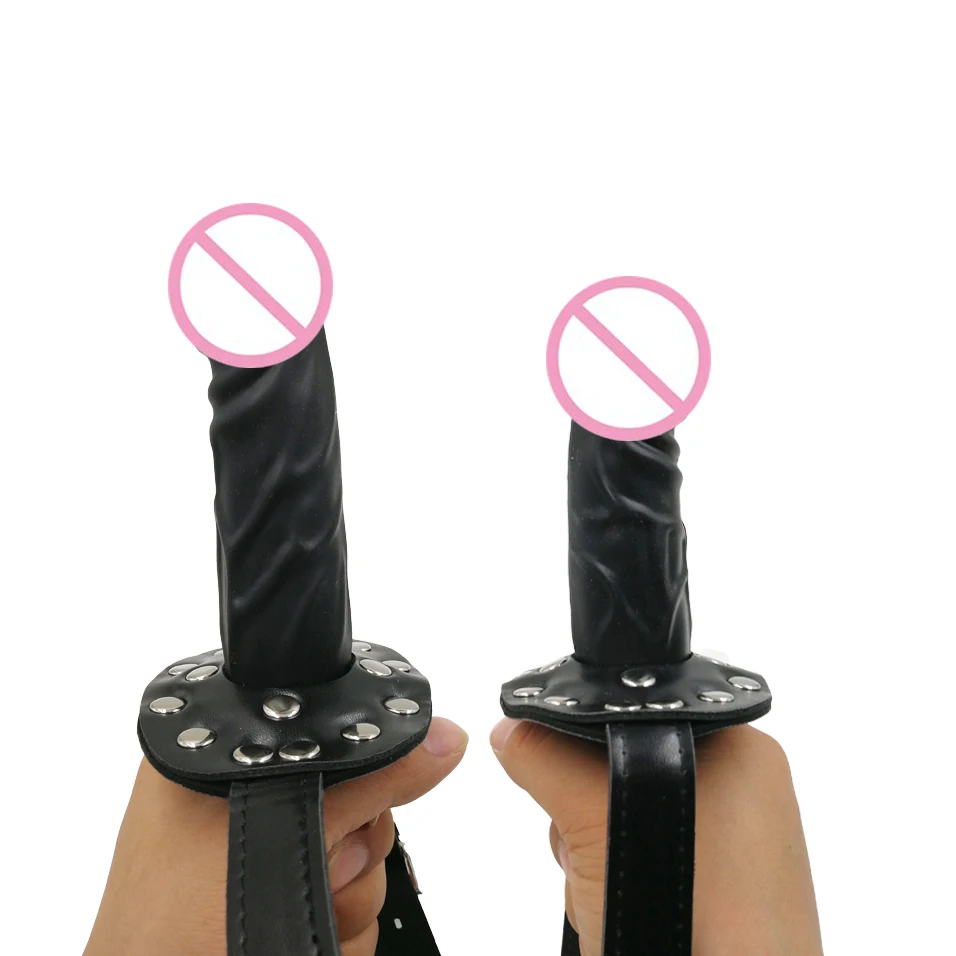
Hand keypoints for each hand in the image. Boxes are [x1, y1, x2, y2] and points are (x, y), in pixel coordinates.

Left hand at [85, 717, 467, 955]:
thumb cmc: (170, 934)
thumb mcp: (281, 837)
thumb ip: (372, 781)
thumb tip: (445, 737)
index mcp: (221, 760)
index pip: (324, 730)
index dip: (355, 767)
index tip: (349, 809)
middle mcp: (241, 804)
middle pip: (355, 796)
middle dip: (351, 845)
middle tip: (320, 869)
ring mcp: (262, 859)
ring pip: (361, 856)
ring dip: (347, 896)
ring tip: (298, 914)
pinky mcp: (281, 905)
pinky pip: (351, 903)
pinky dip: (340, 927)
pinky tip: (303, 938)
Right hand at [491, 720, 822, 955]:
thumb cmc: (705, 919)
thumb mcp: (596, 818)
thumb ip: (546, 759)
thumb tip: (512, 730)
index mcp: (742, 749)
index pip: (634, 713)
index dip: (584, 745)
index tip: (562, 779)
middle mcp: (745, 790)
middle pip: (621, 768)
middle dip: (587, 813)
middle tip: (596, 851)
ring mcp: (733, 845)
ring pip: (623, 818)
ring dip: (596, 854)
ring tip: (616, 893)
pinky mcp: (717, 888)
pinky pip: (642, 859)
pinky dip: (619, 882)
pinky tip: (626, 910)